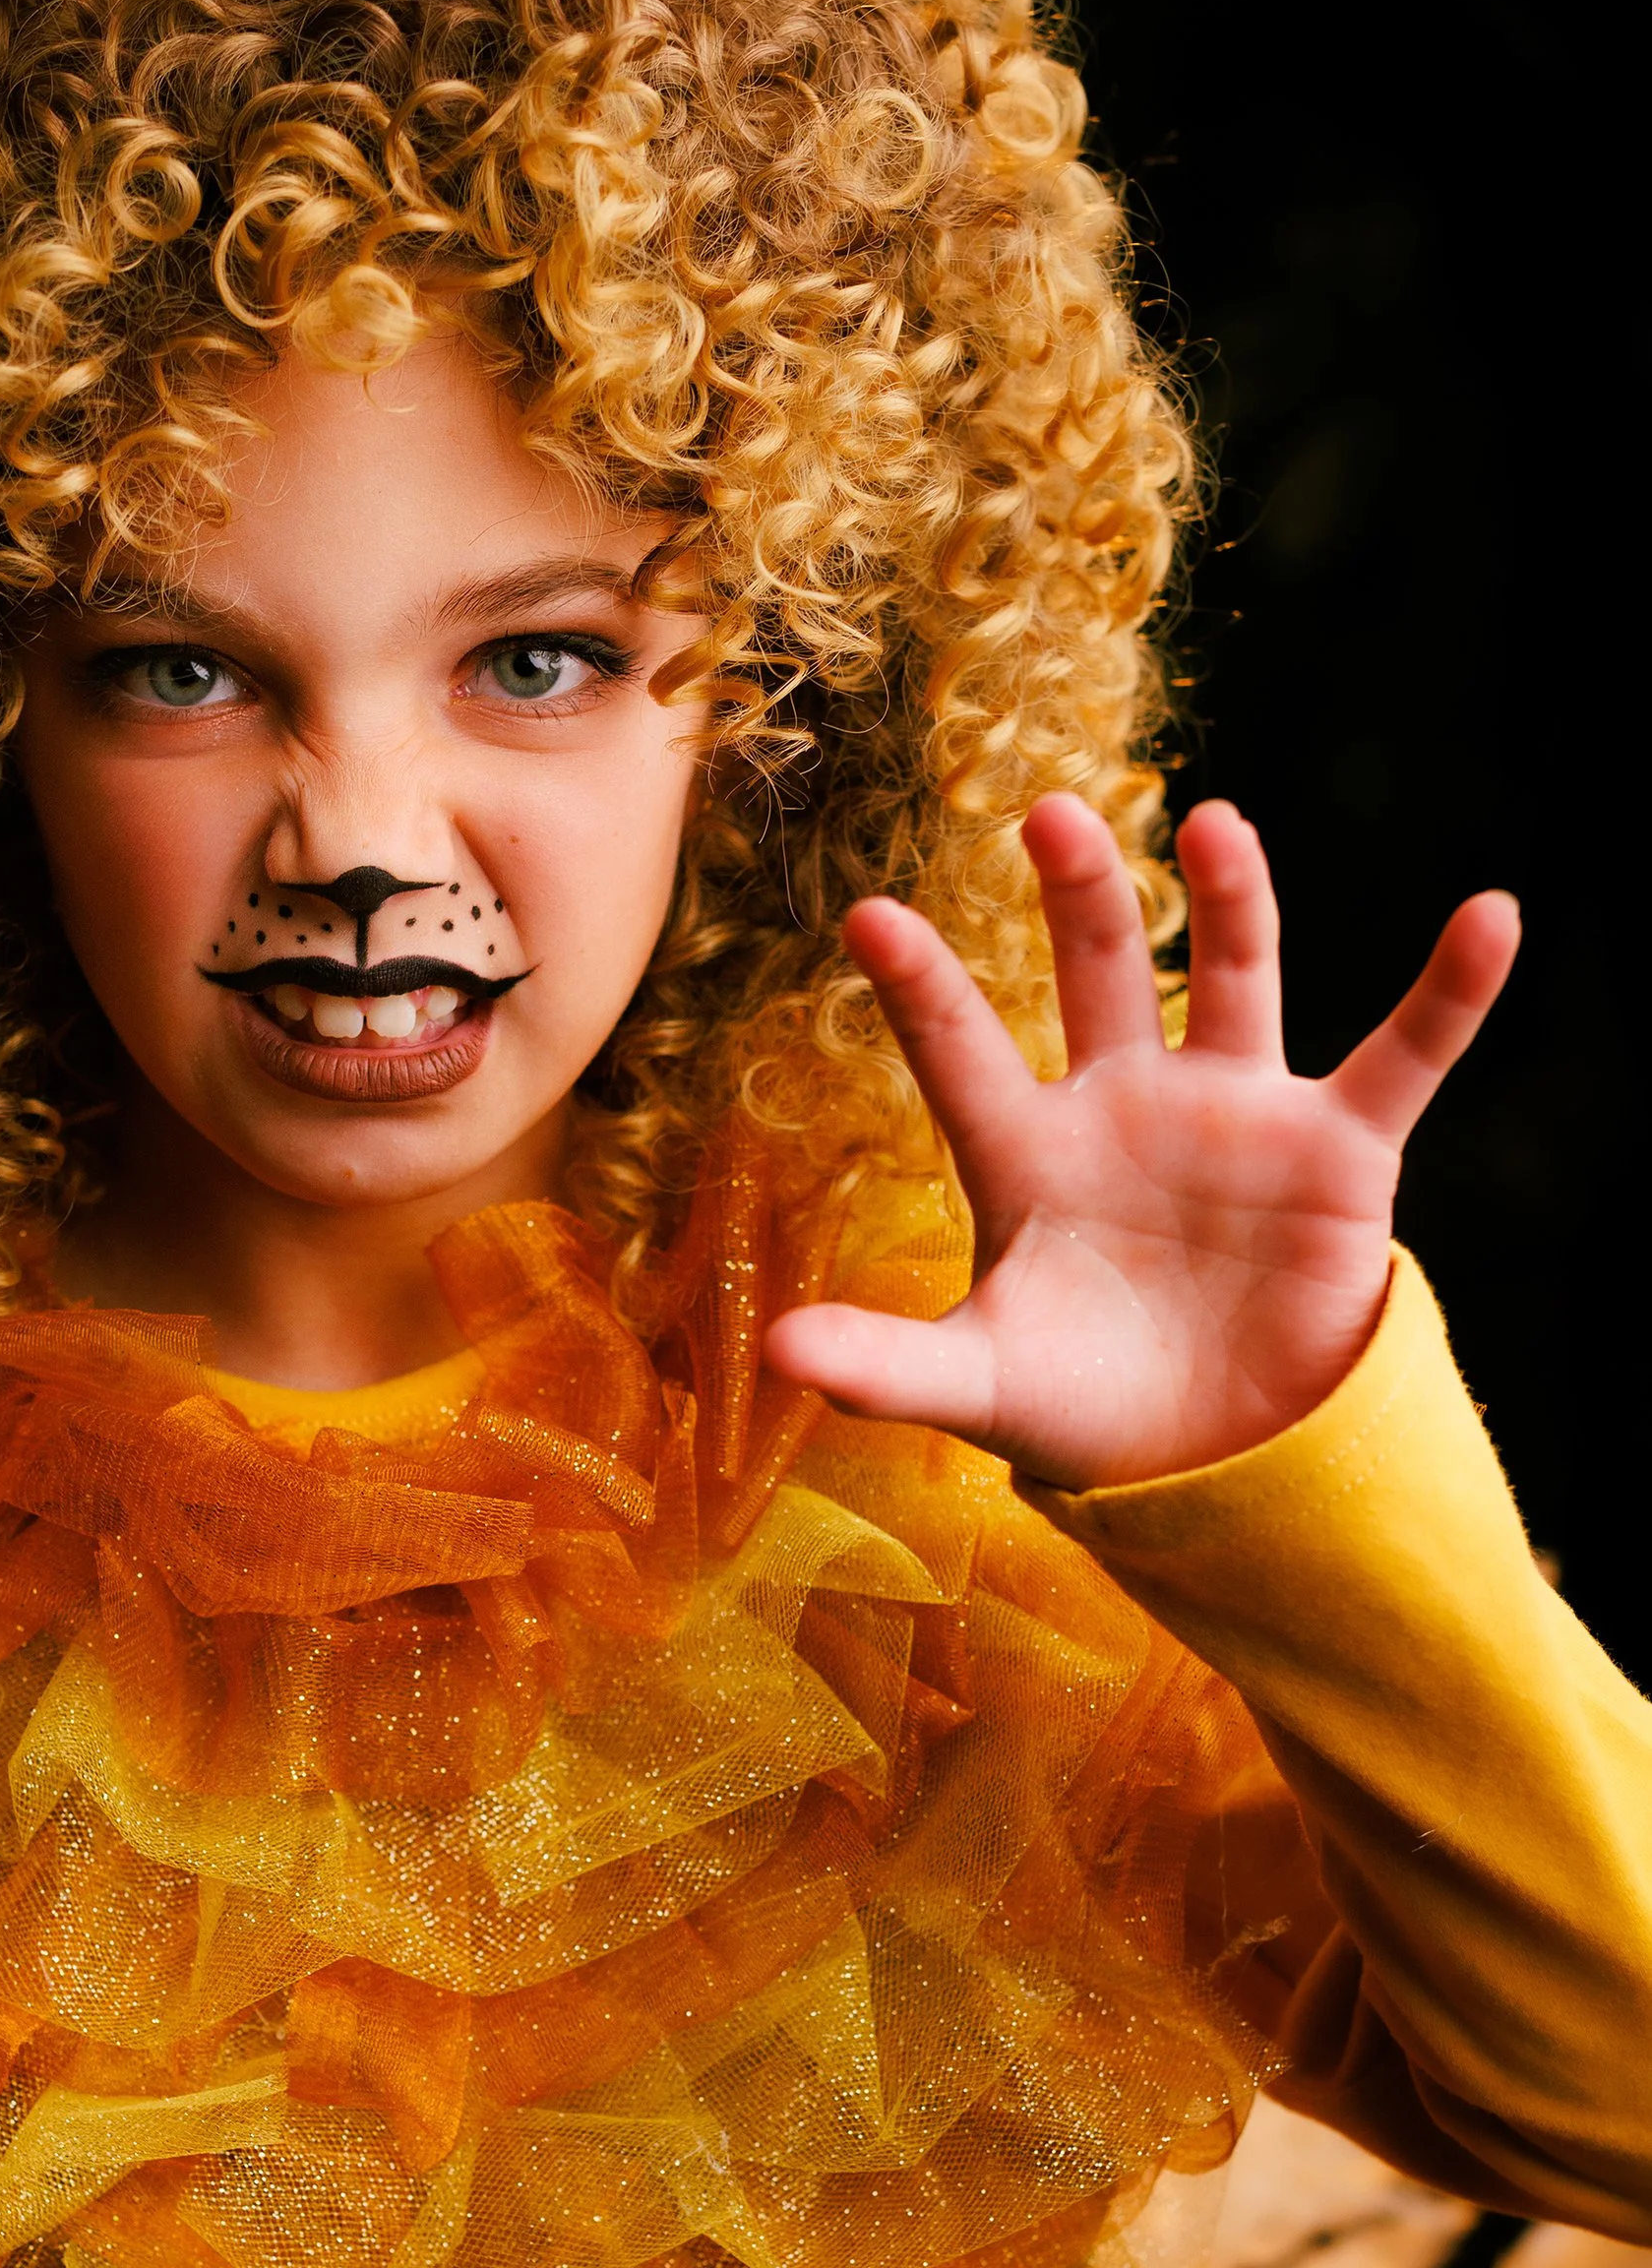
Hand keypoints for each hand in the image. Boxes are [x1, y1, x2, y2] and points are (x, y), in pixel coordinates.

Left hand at [762, 794, 1518, 1488]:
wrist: (1216, 1457)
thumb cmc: (1082, 1406)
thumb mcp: (979, 1387)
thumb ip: (886, 1365)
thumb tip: (777, 1354)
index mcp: (1029, 1155)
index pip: (962, 1055)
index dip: (921, 989)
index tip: (867, 914)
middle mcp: (1128, 1108)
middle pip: (1096, 975)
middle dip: (1078, 894)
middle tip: (1049, 810)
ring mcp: (1236, 1118)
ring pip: (1234, 980)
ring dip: (1231, 902)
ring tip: (1213, 825)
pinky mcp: (1340, 1152)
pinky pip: (1404, 1056)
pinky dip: (1449, 993)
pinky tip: (1490, 918)